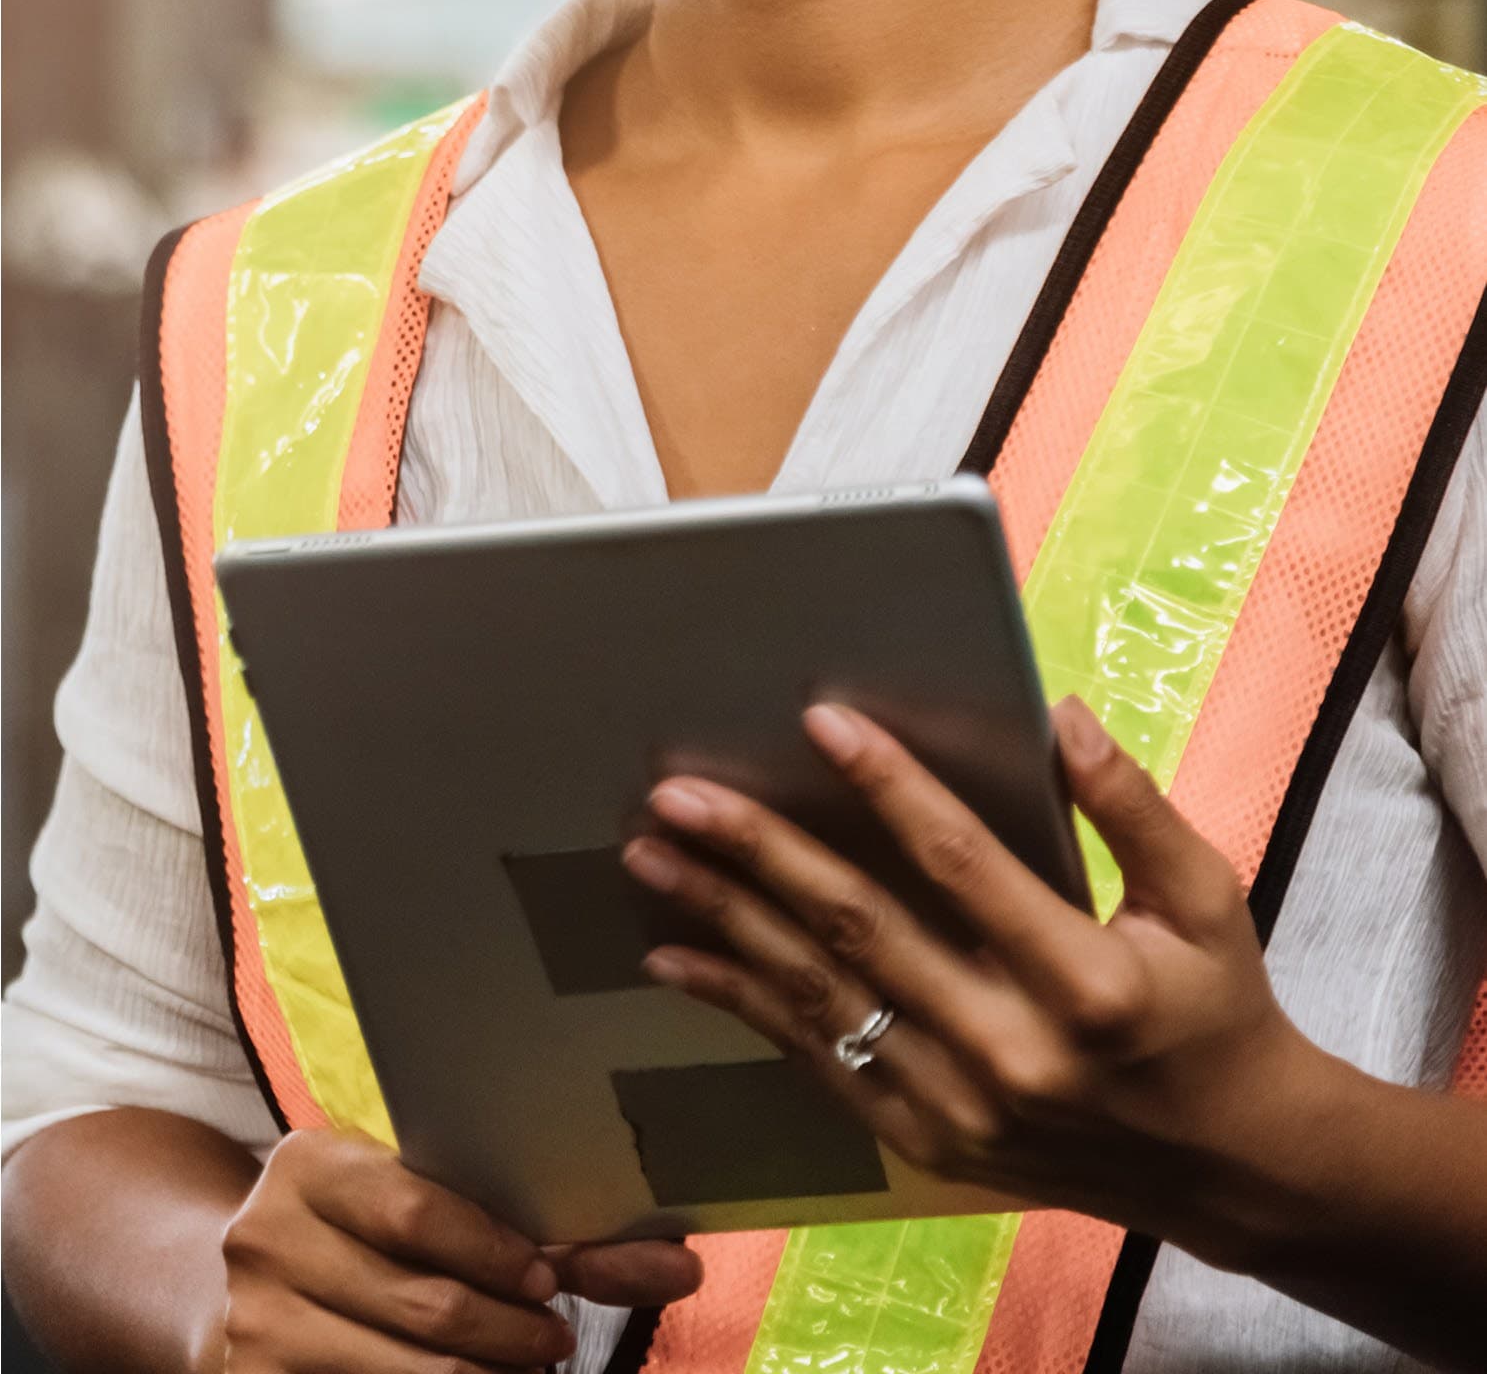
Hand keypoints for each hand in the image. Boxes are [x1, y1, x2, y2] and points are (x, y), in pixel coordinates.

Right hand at [194, 1122, 698, 1370]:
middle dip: (513, 1335)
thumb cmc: (362, 1243)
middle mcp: (268, 1238)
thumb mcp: (419, 1210)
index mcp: (310, 1168)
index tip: (551, 1281)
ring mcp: (259, 1323)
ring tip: (520, 1370)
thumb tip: (682, 1265)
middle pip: (426, 1308)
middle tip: (553, 1341)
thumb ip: (534, 1236)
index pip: (415, 1215)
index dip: (496, 1255)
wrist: (235, 1295)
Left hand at [620, 696, 1340, 1259]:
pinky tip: (677, 960)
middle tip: (678, 793)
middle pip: (861, 931)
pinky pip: (817, 1060)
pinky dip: (741, 1005)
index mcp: (1089, 985)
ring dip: (724, 921)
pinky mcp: (926, 1142)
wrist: (1232, 1168)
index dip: (889, 788)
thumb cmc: (1216, 1011)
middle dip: (759, 853)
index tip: (820, 722)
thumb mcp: (1206, 902)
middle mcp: (1015, 1053)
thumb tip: (1057, 715)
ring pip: (818, 997)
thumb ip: (1132, 810)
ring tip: (652, 856)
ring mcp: (962, 1109)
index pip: (964, 866)